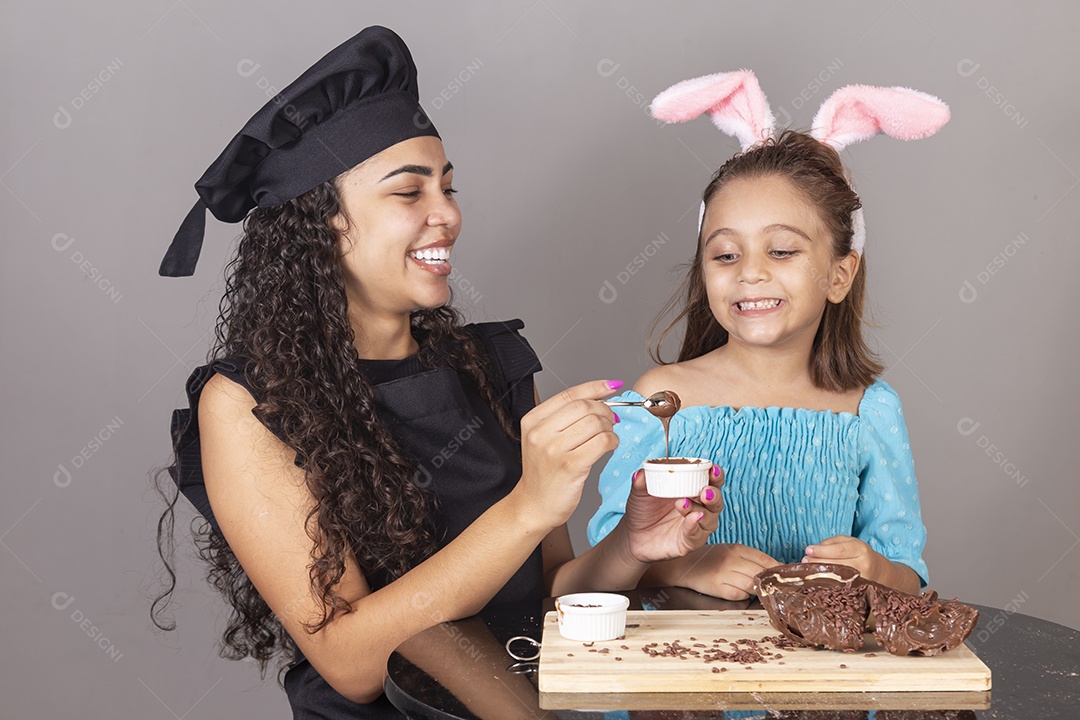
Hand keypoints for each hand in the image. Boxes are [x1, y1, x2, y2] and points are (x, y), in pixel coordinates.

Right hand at [516, 379, 620, 529]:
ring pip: (595, 423)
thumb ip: (565, 418)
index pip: (569, 394)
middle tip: (611, 420)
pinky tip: (609, 446)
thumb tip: (601, 397)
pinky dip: (612, 441)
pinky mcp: (569, 466)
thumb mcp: (543, 439)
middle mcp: (540, 432)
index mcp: (532, 420)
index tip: (612, 386)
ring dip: (609, 427)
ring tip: (607, 435)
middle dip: (604, 410)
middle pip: (584, 406)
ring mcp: (554, 449)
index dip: (595, 387)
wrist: (534, 505)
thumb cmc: (543, 473)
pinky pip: (601, 442)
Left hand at [621, 467, 723, 562]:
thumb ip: (641, 481)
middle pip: (716, 501)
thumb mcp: (639, 493)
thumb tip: (640, 473)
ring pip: (709, 519)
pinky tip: (691, 519)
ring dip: (700, 510)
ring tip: (683, 503)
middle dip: (714, 495)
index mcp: (693, 490)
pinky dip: (694, 527)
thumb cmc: (642, 509)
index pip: (711, 482)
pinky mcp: (689, 542)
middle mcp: (699, 508)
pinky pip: (697, 536)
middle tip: (705, 491)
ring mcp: (696, 526)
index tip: (713, 469)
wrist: (631, 535)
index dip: (716, 476)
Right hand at [669, 543, 777, 600]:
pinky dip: (743, 595)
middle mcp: (731, 560)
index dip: (778, 570)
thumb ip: (750, 559)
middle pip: (761, 574)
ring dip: (756, 590)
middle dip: (770, 582)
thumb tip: (775, 570)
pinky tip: (739, 591)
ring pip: (752, 586)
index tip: (785, 577)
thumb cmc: (710, 558)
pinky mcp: (718, 588)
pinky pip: (740, 595)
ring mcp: (724, 574)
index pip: (766, 560)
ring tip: (755, 590)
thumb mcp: (730, 551)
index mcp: (737, 548)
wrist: (684, 564)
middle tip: (775, 587)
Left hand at [803, 535, 882, 579]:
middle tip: (805, 561)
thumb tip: (814, 551)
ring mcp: (861, 580)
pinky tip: (818, 579)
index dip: (822, 551)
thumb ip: (831, 543)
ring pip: (837, 577)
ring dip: (820, 573)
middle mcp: (863, 565)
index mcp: (860, 549)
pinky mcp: (857, 590)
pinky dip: (827, 582)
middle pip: (837, 564)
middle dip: (818, 562)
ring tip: (809, 569)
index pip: (839, 550)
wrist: (877, 570)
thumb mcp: (848, 542)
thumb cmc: (858, 553)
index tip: (808, 550)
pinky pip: (839, 586)